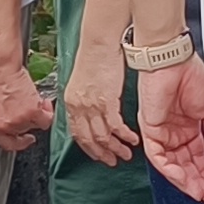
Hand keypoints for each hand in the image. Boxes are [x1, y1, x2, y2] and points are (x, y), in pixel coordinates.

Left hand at [0, 54, 54, 151]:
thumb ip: (0, 116)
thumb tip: (13, 119)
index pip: (7, 144)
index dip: (19, 143)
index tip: (27, 139)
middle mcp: (5, 125)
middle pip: (24, 130)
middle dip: (29, 119)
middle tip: (31, 108)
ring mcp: (19, 120)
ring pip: (36, 123)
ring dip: (38, 112)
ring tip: (34, 99)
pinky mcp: (31, 112)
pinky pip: (46, 118)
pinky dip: (47, 110)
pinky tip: (43, 101)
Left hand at [65, 45, 134, 163]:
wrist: (99, 42)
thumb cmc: (94, 56)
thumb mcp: (84, 81)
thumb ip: (85, 98)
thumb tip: (93, 110)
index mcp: (71, 102)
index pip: (76, 132)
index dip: (87, 147)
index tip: (96, 153)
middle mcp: (79, 106)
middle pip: (88, 139)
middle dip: (101, 153)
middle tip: (111, 160)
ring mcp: (92, 105)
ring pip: (102, 136)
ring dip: (115, 148)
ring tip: (125, 153)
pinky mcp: (107, 101)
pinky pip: (115, 126)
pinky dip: (125, 136)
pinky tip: (132, 139)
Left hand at [141, 55, 203, 199]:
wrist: (174, 61)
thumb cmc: (192, 76)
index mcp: (191, 125)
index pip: (198, 155)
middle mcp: (176, 131)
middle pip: (185, 163)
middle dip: (198, 181)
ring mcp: (162, 131)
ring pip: (172, 163)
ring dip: (185, 179)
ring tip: (199, 191)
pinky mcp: (150, 129)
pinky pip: (158, 156)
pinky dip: (170, 169)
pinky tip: (182, 178)